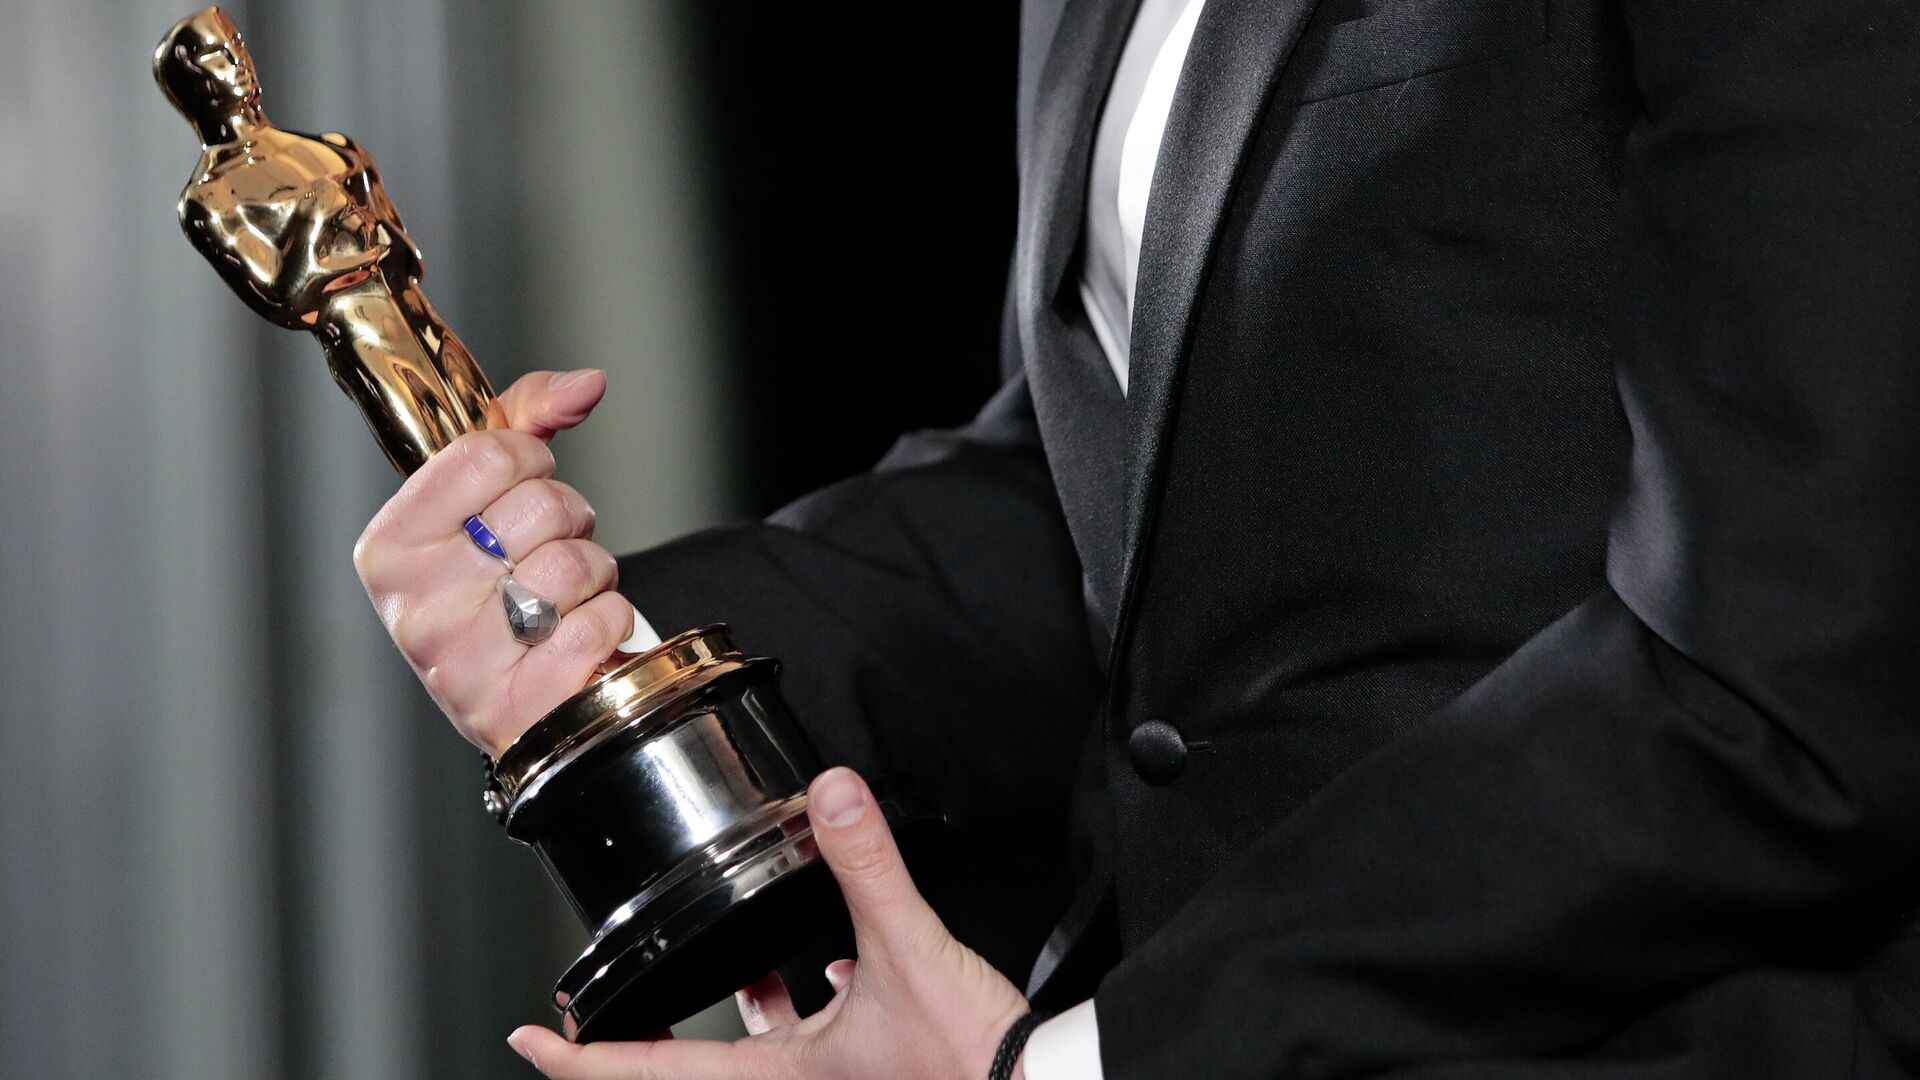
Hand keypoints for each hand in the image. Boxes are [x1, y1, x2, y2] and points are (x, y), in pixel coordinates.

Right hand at [354, 368, 639, 755]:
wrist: (511, 702)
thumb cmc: (495, 594)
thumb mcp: (488, 504)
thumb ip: (527, 424)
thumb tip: (587, 383)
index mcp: (388, 547)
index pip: (487, 455)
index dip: (531, 461)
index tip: (526, 484)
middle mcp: (414, 607)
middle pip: (540, 506)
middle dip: (570, 519)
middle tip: (550, 548)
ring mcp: (461, 662)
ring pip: (574, 563)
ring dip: (593, 573)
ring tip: (564, 595)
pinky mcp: (516, 706)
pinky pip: (598, 623)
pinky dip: (609, 620)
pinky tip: (577, 635)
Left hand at [507, 768, 1032, 1079]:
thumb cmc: (970, 1059)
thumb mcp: (909, 947)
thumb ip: (867, 866)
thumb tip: (830, 794)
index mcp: (781, 1074)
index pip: (653, 1072)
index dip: (582, 1058)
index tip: (532, 1036)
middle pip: (698, 1058)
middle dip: (651, 1028)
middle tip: (605, 1005)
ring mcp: (833, 1076)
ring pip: (762, 1039)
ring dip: (741, 997)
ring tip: (725, 954)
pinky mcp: (872, 1063)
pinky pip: (819, 1030)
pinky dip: (813, 994)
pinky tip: (835, 965)